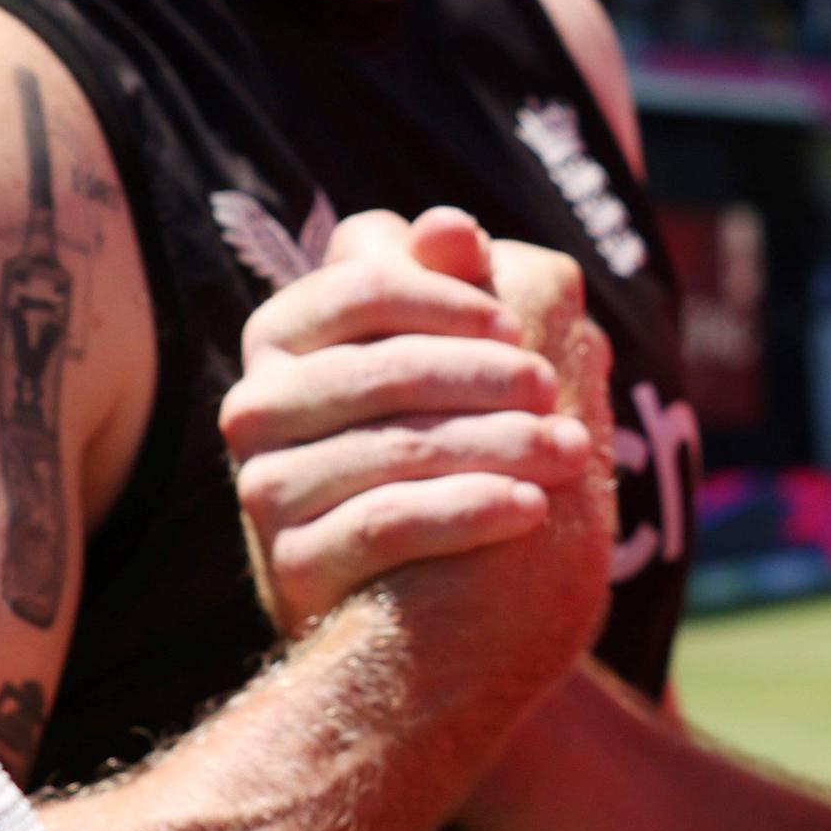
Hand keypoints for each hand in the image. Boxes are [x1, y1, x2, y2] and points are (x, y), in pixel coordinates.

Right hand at [222, 207, 612, 644]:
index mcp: (287, 332)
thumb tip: (449, 225)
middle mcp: (256, 404)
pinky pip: (387, 523)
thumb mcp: (454, 355)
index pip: (365, 283)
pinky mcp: (288, 563)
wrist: (430, 605)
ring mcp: (264, 486)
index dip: (449, 298)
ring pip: (395, 445)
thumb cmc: (450, 446)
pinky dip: (469, 509)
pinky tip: (531, 508)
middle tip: (557, 391)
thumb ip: (454, 283)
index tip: (516, 326)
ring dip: (499, 444)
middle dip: (487, 376)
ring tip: (573, 453)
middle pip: (386, 367)